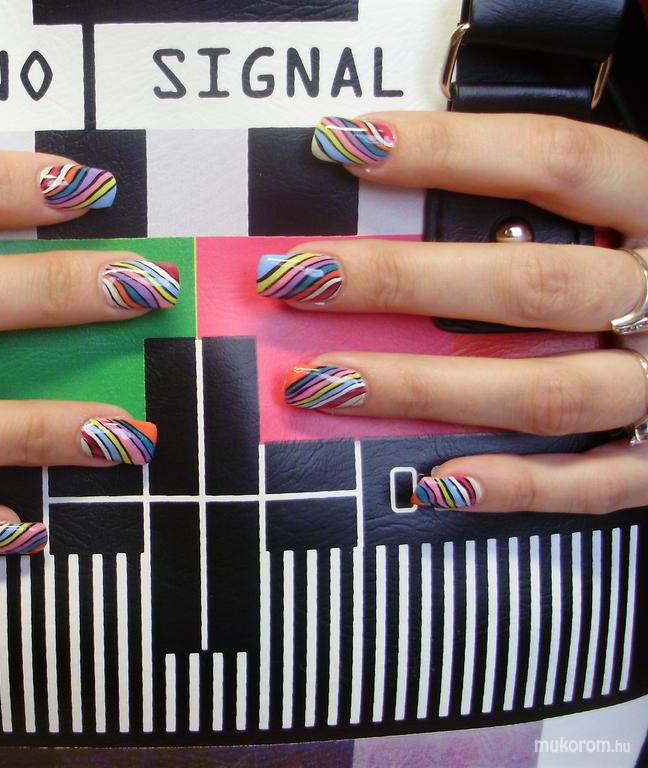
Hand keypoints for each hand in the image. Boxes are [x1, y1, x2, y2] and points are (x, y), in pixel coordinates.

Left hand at [258, 112, 647, 513]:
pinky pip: (592, 483)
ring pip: (542, 392)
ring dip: (423, 389)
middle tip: (301, 276)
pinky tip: (435, 482)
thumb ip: (539, 198)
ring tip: (320, 381)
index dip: (448, 150)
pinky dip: (514, 485)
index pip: (554, 159)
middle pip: (528, 285)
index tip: (345, 144)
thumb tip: (389, 171)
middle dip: (401, 281)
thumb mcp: (616, 206)